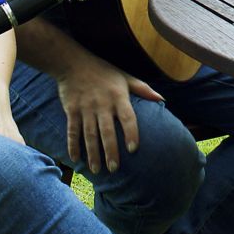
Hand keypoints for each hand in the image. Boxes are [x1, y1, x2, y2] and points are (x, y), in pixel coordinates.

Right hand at [56, 50, 163, 172]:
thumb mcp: (125, 77)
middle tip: (114, 169)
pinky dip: (73, 145)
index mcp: (118, 97)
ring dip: (93, 153)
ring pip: (89, 134)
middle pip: (107, 131)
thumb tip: (162, 99)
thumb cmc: (103, 71)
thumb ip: (143, 89)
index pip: (128, 117)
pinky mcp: (71, 110)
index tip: (134, 149)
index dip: (131, 133)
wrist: (73, 63)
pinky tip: (75, 160)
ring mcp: (86, 108)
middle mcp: (102, 104)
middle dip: (110, 151)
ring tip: (96, 170)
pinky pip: (72, 130)